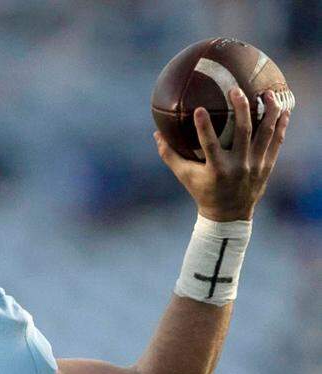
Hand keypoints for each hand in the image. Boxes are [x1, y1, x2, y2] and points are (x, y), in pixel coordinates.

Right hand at [155, 88, 289, 220]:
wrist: (228, 214)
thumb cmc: (203, 192)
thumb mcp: (185, 176)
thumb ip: (171, 155)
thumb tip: (156, 134)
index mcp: (216, 170)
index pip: (210, 145)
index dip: (204, 127)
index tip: (199, 108)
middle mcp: (238, 166)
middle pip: (243, 132)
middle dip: (241, 108)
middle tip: (236, 90)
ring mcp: (255, 165)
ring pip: (265, 133)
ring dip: (269, 111)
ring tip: (268, 93)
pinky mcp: (267, 166)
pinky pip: (277, 141)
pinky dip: (281, 124)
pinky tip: (284, 109)